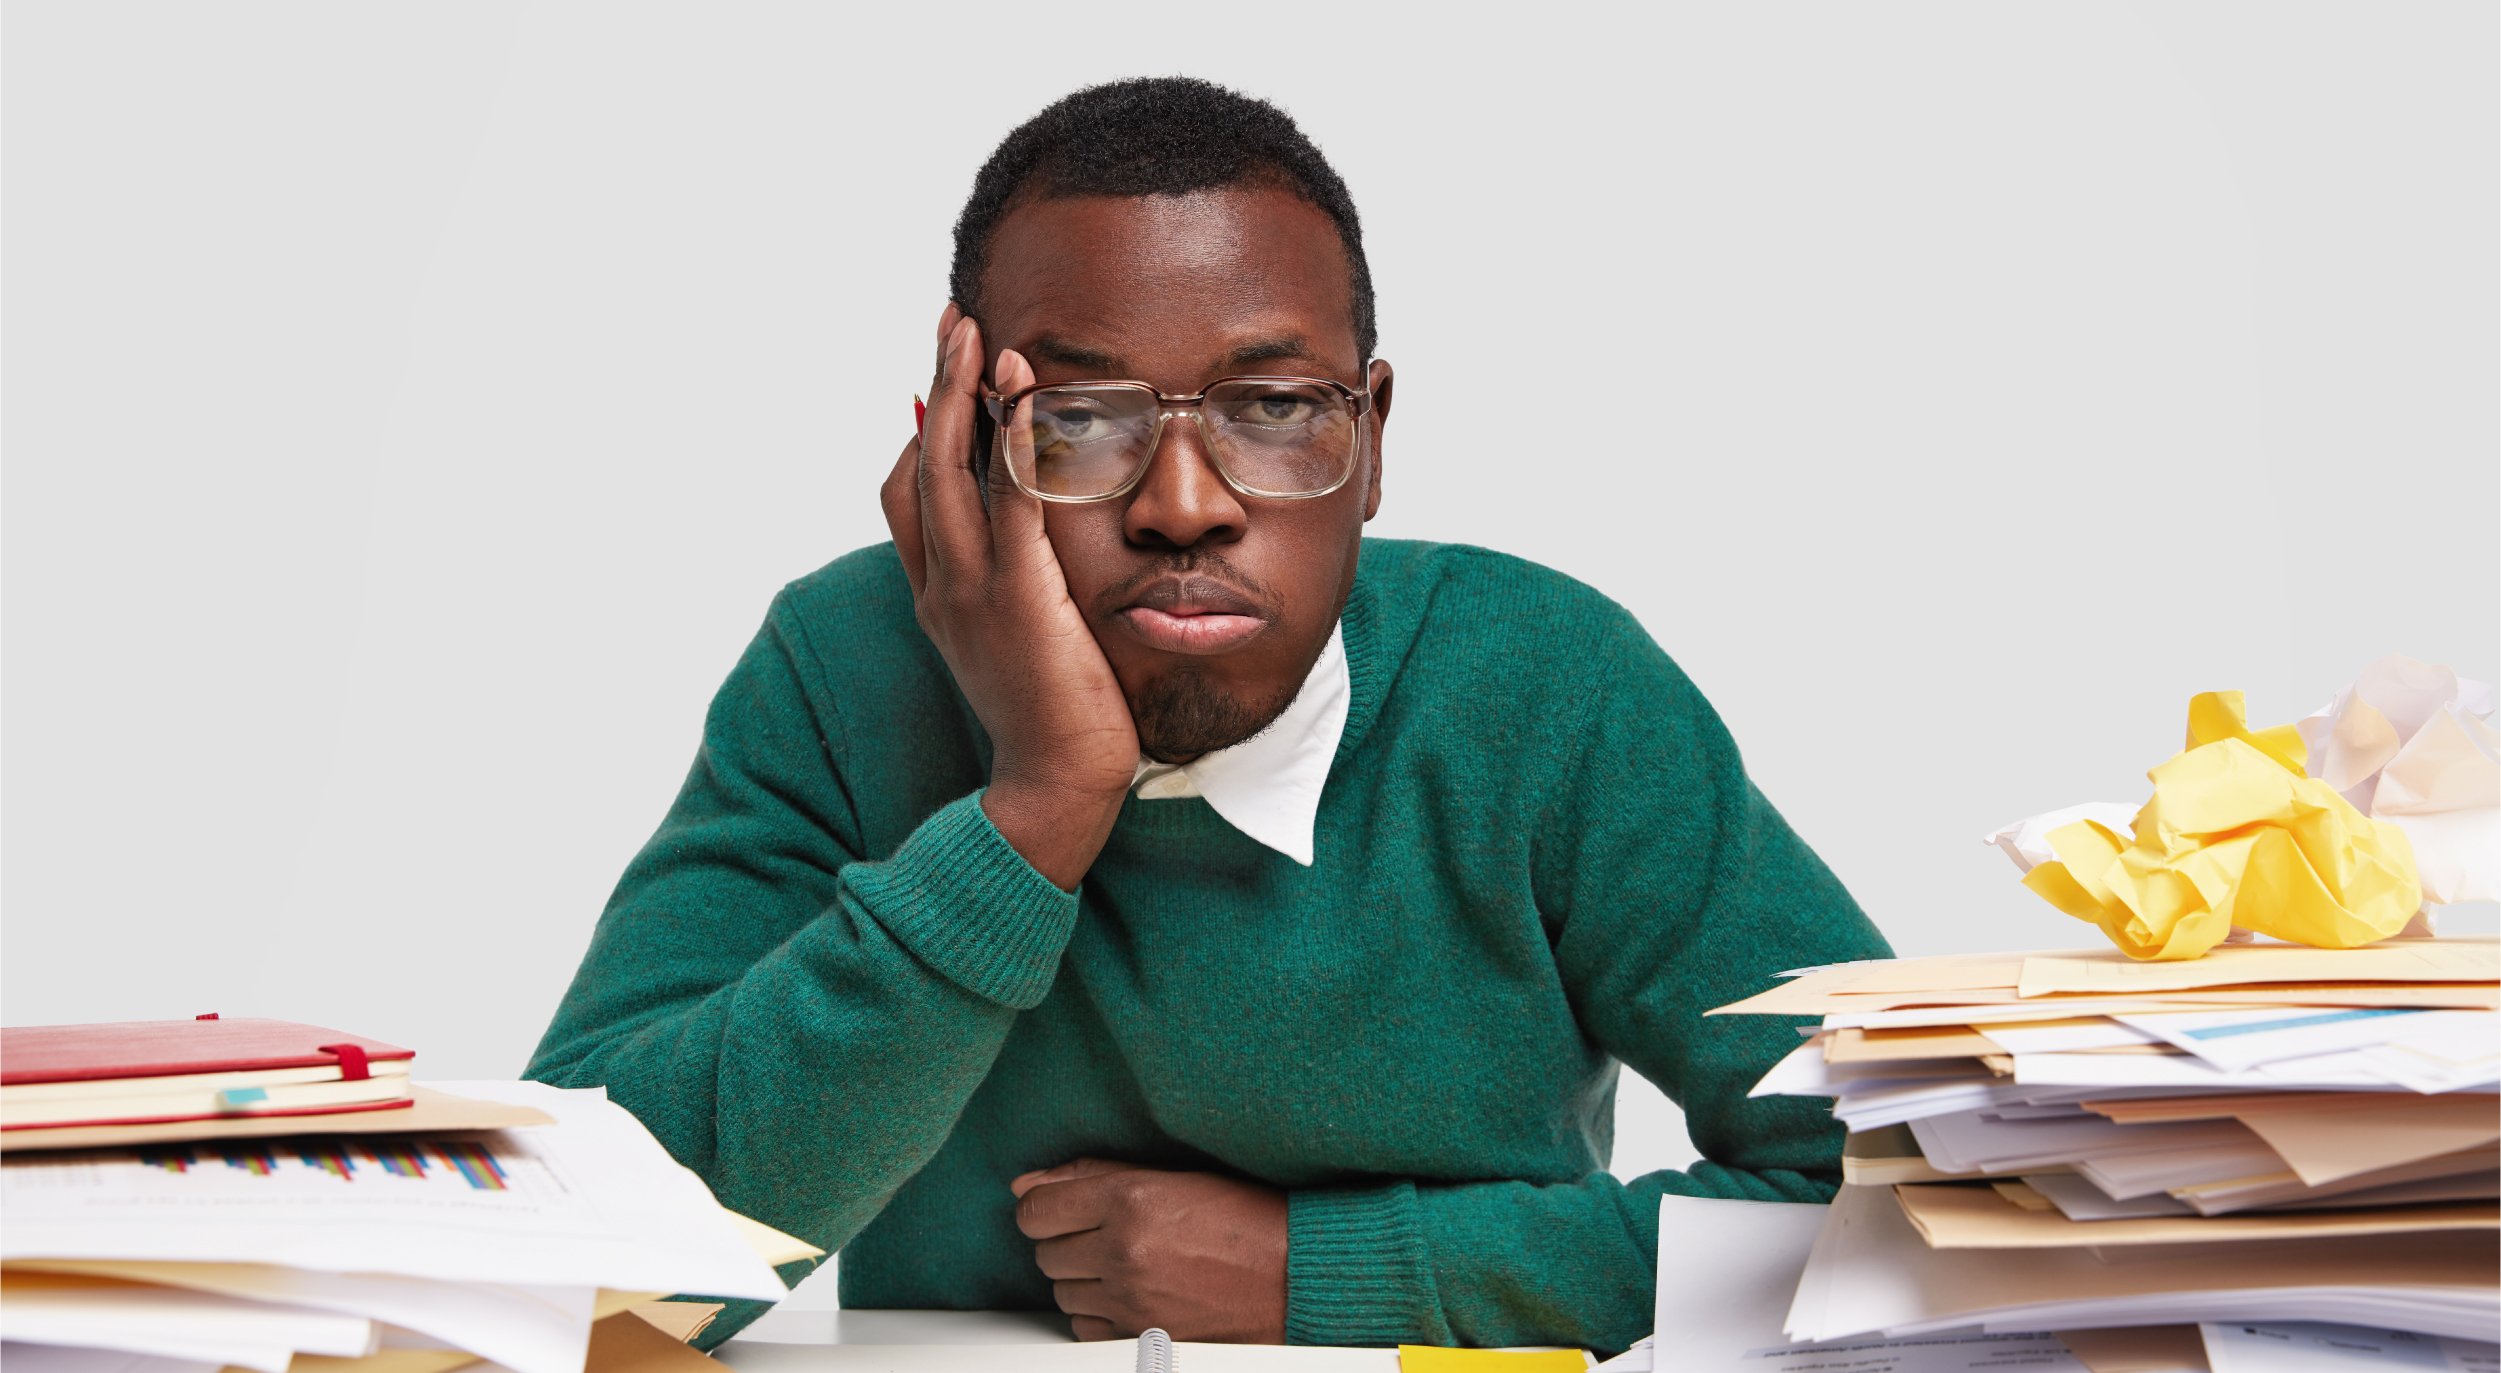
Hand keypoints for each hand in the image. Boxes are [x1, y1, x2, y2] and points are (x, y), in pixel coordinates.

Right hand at [881, 304, 1141, 888]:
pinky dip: (1014, 442)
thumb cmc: (1056, 718)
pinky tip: (1028, 393)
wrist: (1056, 785)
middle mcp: (941, 585)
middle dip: (936, 384)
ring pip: (947, 471)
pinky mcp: (1018, 598)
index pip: (906, 494)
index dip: (922, 431)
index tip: (947, 380)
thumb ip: (1013, 587)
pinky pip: (1011, 503)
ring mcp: (971, 591)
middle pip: (918, 463)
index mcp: (937, 595)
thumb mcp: (1019, 642)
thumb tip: (1029, 541)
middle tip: (952, 321)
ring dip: (962, 392)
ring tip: (979, 334)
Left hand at [1012, 1158, 1288, 1343]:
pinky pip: (1084, 1328)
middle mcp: (1125, 1250)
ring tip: (1124, 1264)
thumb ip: (1093, 1175)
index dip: (1040, 1208)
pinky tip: (1129, 1294)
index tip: (1053, 1209)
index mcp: (1131, 1200)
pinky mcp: (1139, 1337)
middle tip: (1102, 1234)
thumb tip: (1028, 1183)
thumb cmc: (1244, 1221)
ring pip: (1062, 1292)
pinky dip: (1098, 1313)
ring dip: (1083, 1278)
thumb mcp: (1173, 1177)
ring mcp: (1131, 1300)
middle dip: (1066, 1242)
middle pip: (1046, 1253)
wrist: (1292, 1276)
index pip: (1037, 1209)